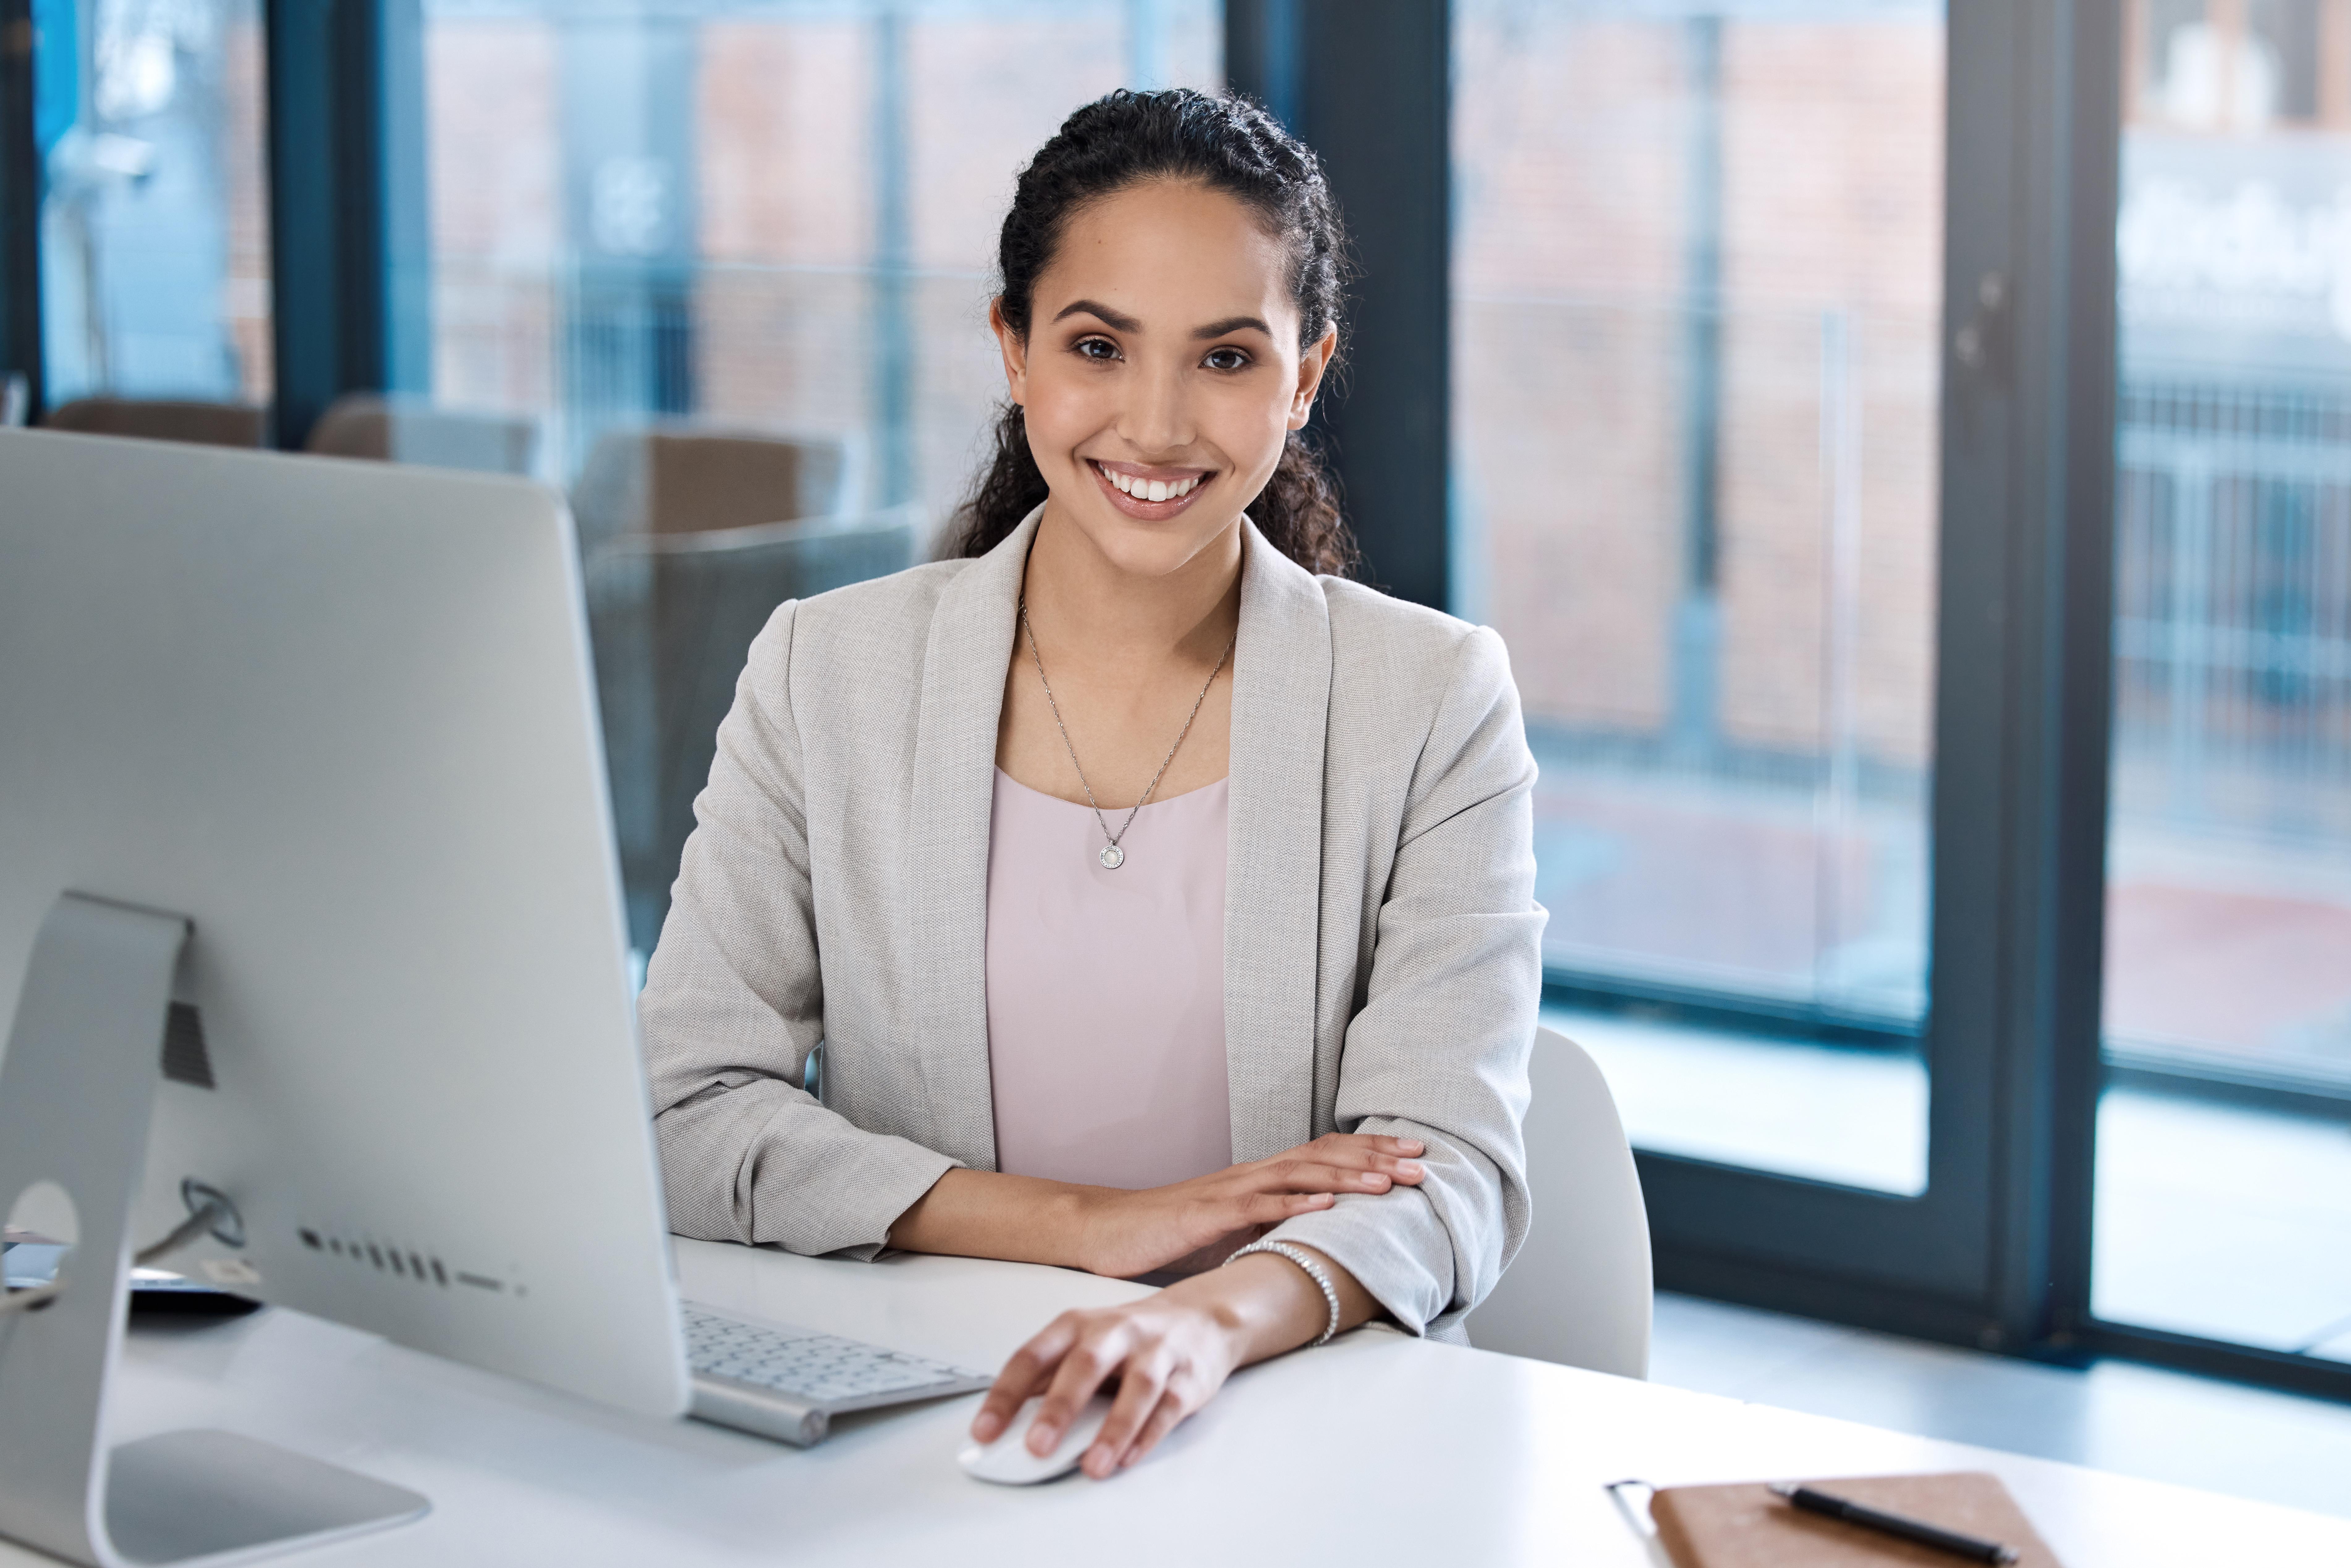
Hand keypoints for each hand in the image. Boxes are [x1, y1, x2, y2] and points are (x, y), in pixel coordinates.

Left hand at [970, 1248, 1358, 1478]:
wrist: (1201, 1318)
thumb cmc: (1130, 1338)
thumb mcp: (1083, 1344)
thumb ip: (1048, 1378)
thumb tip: (1006, 1421)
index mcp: (1078, 1325)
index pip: (1033, 1355)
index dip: (1006, 1394)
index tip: (985, 1431)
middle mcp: (1116, 1332)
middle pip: (1085, 1365)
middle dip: (1059, 1408)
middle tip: (1037, 1447)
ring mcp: (1156, 1352)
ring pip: (1137, 1388)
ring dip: (1113, 1429)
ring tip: (1092, 1467)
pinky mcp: (1188, 1376)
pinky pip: (1169, 1407)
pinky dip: (1148, 1434)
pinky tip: (1129, 1458)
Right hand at [1069, 1132, 1425, 1278]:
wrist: (1108, 1231)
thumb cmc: (1168, 1234)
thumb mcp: (1231, 1229)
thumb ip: (1270, 1227)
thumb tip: (1314, 1238)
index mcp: (1258, 1179)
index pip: (1323, 1156)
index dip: (1371, 1153)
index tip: (1414, 1155)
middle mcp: (1250, 1176)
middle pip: (1322, 1157)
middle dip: (1375, 1158)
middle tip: (1423, 1162)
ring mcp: (1229, 1192)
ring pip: (1297, 1176)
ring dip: (1347, 1178)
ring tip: (1389, 1182)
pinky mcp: (1207, 1215)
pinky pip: (1255, 1208)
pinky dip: (1293, 1205)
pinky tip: (1325, 1206)